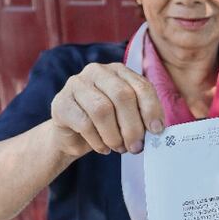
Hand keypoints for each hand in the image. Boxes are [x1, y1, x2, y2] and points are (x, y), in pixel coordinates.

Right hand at [49, 62, 164, 156]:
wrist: (73, 136)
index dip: (151, 109)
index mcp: (119, 71)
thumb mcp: (128, 117)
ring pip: (102, 109)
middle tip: (136, 147)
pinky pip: (84, 123)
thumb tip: (157, 130)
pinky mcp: (61, 102)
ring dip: (114, 135)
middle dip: (133, 126)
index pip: (141, 85)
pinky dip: (98, 141)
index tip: (157, 130)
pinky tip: (103, 148)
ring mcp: (76, 84)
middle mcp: (97, 71)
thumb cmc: (106, 124)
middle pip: (122, 95)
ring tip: (119, 148)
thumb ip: (142, 117)